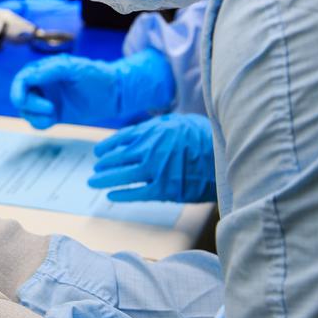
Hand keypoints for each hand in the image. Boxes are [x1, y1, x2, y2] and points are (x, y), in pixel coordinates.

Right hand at [9, 49, 174, 128]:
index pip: (22, 79)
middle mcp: (42, 84)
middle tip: (49, 109)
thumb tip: (28, 77)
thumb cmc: (97, 75)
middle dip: (29, 105)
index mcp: (45, 69)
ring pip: (26, 111)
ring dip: (35, 115)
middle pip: (19, 96)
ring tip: (53, 115)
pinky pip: (37, 122)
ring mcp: (47, 100)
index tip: (21, 100)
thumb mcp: (74, 68)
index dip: (18, 90)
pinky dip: (40, 123)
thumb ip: (50, 70)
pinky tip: (53, 120)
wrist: (115, 93)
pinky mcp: (53, 115)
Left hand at [90, 113, 215, 202]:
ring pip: (121, 176)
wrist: (224, 155)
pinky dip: (122, 194)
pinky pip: (137, 193)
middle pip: (117, 158)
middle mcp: (148, 149)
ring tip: (93, 182)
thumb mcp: (178, 122)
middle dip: (103, 164)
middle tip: (95, 169)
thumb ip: (159, 126)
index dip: (108, 146)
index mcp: (151, 131)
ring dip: (105, 179)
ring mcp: (154, 170)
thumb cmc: (205, 136)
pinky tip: (111, 195)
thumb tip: (145, 131)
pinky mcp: (164, 188)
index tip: (98, 152)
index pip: (121, 139)